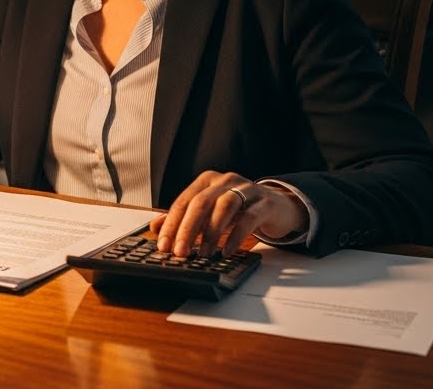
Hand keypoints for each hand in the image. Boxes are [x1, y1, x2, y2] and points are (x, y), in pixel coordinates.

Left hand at [148, 171, 306, 257]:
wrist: (277, 207)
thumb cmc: (238, 210)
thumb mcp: (209, 213)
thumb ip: (183, 218)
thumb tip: (155, 227)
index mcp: (207, 181)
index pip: (184, 201)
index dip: (171, 224)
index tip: (163, 245)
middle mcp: (225, 180)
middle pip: (201, 203)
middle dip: (187, 229)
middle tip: (180, 252)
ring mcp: (247, 189)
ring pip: (224, 206)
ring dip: (211, 232)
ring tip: (204, 254)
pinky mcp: (265, 203)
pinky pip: (249, 218)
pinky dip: (236, 236)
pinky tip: (228, 251)